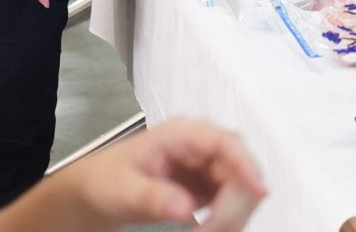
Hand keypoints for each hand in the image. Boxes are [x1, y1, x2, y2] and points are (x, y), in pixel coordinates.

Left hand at [0, 118, 265, 231]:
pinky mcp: (209, 186)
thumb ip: (152, 197)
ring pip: (239, 189)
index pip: (226, 143)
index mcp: (182, 134)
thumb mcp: (122, 189)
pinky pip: (230, 202)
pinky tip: (207, 231)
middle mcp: (202, 146)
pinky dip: (224, 221)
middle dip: (233, 205)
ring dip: (230, 216)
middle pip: (239, 171)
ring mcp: (207, 166)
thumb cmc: (104, 180)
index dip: (247, 165)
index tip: (259, 191)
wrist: (95, 192)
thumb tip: (186, 208)